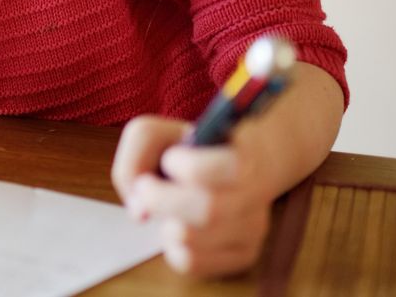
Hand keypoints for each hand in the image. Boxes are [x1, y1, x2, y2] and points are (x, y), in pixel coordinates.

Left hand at [111, 115, 273, 277]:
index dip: (182, 165)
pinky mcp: (243, 254)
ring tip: (169, 210)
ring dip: (165, 224)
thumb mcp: (160, 133)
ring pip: (192, 240)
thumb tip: (139, 210)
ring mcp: (254, 226)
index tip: (170, 158)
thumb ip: (138, 150)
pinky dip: (172, 247)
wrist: (234, 164)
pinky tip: (178, 229)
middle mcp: (257, 192)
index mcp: (244, 154)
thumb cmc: (191, 149)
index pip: (219, 170)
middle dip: (159, 200)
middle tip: (147, 188)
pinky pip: (192, 262)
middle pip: (207, 211)